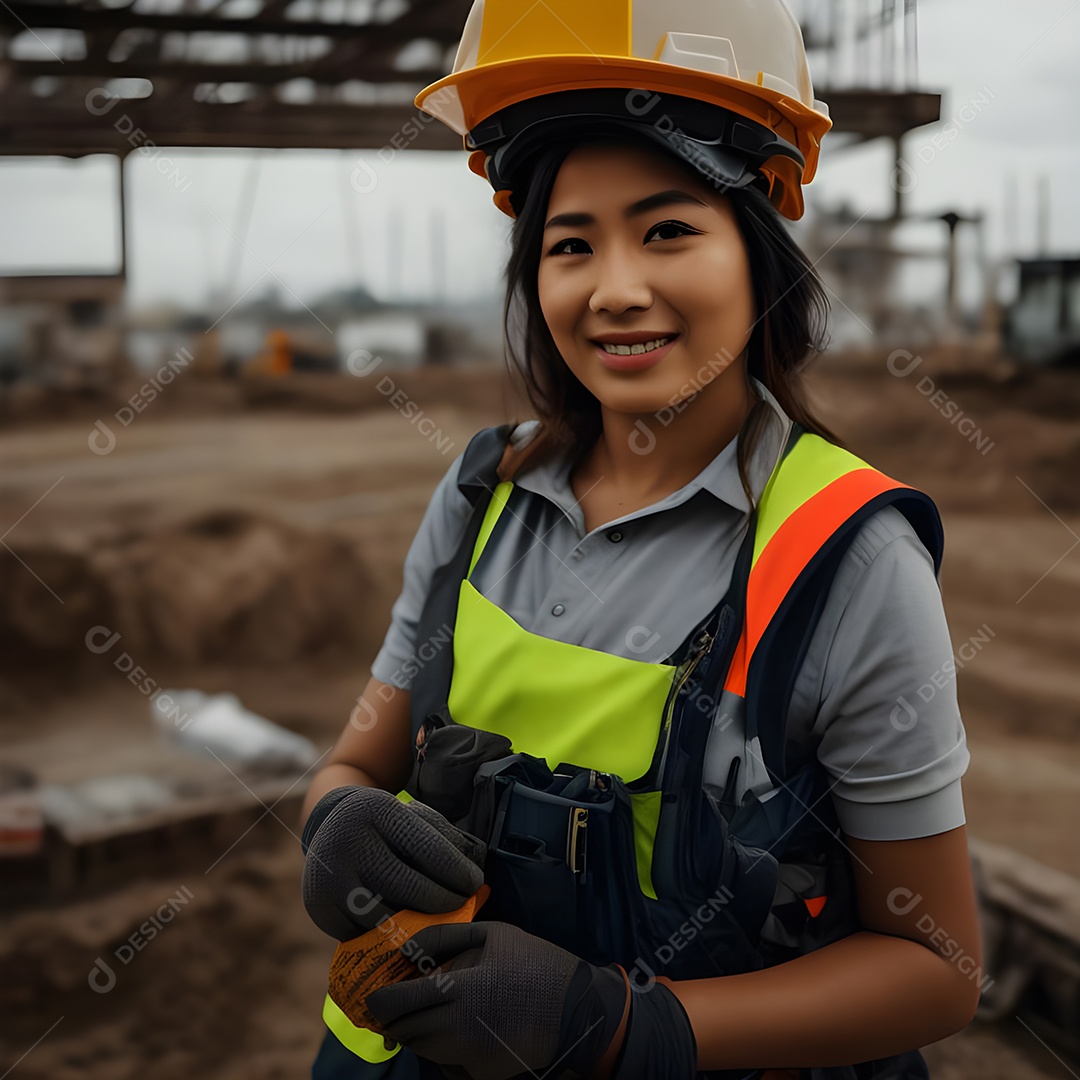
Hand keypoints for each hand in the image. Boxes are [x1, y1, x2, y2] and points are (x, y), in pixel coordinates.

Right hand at [301, 786, 486, 939]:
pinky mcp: (320, 909)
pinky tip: (410, 932)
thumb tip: (476, 884)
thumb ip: (444, 842)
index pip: (427, 849)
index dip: (457, 872)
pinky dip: (391, 937)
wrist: (331, 824)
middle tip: (463, 907)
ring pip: (387, 917)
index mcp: (377, 811)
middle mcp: (348, 842)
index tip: (476, 884)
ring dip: (420, 925)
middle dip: (443, 902)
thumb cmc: (386, 825)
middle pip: (408, 886)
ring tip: (443, 923)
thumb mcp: (411, 816)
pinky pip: (366, 934)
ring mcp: (329, 878)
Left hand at [365, 921, 697, 1079]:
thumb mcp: (492, 934)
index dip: (378, 1002)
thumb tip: (405, 948)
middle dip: (394, 1019)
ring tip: (424, 1014)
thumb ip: (444, 938)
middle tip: (392, 1007)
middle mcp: (458, 1028)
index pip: (398, 1004)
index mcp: (459, 990)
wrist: (576, 1009)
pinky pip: (447, 1063)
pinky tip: (456, 1030)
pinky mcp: (481, 1074)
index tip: (373, 996)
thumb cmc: (532, 962)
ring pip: (422, 1050)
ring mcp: (470, 1056)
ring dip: (416, 1033)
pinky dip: (442, 1049)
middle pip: (405, 1032)